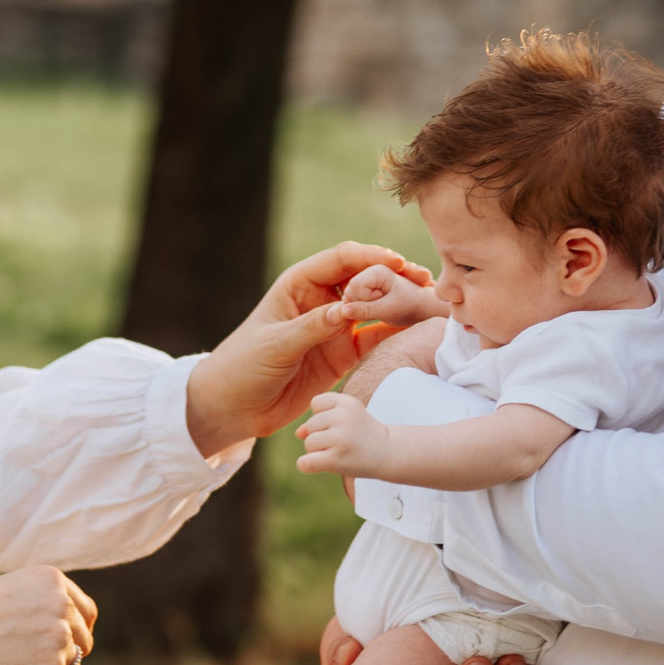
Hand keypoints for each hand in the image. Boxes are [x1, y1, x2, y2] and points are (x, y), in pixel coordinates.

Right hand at [0, 565, 95, 664]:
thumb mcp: (6, 597)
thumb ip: (38, 610)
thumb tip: (63, 642)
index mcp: (50, 579)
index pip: (84, 612)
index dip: (70, 634)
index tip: (45, 648)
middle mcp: (60, 604)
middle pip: (83, 642)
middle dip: (58, 658)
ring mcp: (58, 636)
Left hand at [183, 243, 432, 453]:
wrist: (234, 407)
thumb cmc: (243, 367)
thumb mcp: (275, 345)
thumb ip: (311, 327)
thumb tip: (346, 310)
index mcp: (298, 285)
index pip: (339, 261)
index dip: (368, 257)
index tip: (394, 262)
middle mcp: (320, 300)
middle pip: (362, 278)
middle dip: (392, 276)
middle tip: (422, 279)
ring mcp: (334, 326)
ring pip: (373, 306)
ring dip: (399, 301)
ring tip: (428, 300)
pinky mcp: (342, 353)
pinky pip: (374, 337)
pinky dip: (395, 331)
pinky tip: (418, 328)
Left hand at [294, 391, 392, 477]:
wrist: (389, 453)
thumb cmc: (363, 434)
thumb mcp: (346, 418)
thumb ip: (321, 420)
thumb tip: (298, 433)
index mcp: (347, 402)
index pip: (316, 403)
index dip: (323, 415)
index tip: (339, 424)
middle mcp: (344, 417)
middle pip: (311, 425)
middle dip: (320, 436)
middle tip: (342, 442)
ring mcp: (341, 438)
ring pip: (309, 443)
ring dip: (318, 451)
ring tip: (338, 452)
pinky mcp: (337, 458)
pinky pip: (306, 462)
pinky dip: (307, 465)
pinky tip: (320, 464)